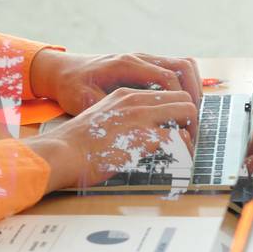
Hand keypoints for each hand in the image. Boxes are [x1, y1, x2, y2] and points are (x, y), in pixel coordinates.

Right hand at [26, 87, 198, 191]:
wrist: (61, 153)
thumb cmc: (77, 144)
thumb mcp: (102, 120)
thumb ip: (124, 119)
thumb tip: (143, 134)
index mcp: (125, 94)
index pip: (167, 91)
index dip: (178, 109)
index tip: (179, 126)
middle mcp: (136, 100)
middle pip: (184, 98)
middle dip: (191, 119)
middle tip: (188, 139)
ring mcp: (141, 116)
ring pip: (188, 112)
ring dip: (191, 132)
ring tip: (186, 150)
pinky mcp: (143, 136)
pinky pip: (179, 137)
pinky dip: (183, 149)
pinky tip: (176, 160)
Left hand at [31, 50, 201, 114]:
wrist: (61, 71)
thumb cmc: (71, 88)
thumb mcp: (84, 101)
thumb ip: (110, 109)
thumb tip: (132, 123)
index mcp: (126, 65)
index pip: (167, 78)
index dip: (181, 99)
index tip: (186, 121)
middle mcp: (139, 57)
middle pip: (183, 66)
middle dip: (195, 92)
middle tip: (195, 118)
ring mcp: (144, 58)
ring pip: (183, 64)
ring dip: (193, 86)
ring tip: (192, 111)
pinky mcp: (146, 64)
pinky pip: (176, 68)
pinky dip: (185, 84)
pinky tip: (181, 104)